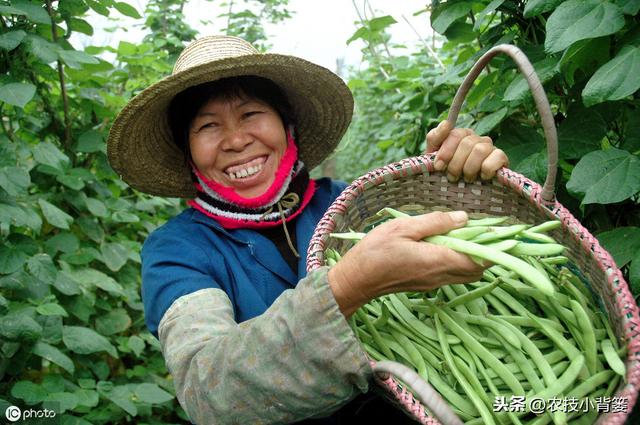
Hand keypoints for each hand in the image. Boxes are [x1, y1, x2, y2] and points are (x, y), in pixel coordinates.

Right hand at [327, 211, 484, 316]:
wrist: (356, 280)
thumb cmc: (375, 251)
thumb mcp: (403, 227)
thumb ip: (435, 222)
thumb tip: (463, 218)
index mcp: (437, 260)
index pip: (479, 259)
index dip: (494, 248)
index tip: (500, 231)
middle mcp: (440, 276)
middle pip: (476, 269)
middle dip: (485, 252)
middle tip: (480, 230)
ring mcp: (433, 282)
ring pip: (465, 273)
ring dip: (471, 257)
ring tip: (462, 234)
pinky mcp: (425, 284)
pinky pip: (451, 274)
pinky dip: (457, 260)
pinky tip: (444, 244)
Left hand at [425, 120, 507, 182]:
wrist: (457, 191)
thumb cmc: (445, 172)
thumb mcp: (433, 155)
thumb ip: (435, 137)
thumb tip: (446, 123)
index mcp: (462, 135)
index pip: (456, 134)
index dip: (446, 152)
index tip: (438, 167)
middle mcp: (477, 139)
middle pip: (467, 143)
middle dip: (456, 164)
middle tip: (452, 177)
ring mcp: (490, 148)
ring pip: (480, 150)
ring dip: (470, 168)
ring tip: (466, 179)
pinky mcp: (502, 159)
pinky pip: (497, 157)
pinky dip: (487, 169)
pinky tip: (482, 177)